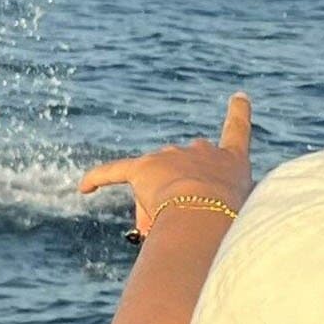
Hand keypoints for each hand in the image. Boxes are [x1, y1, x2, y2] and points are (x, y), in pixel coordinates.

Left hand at [79, 92, 254, 238]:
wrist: (207, 212)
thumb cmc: (228, 222)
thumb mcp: (233, 215)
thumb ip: (211, 211)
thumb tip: (171, 222)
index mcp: (232, 161)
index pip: (238, 132)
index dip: (239, 113)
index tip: (239, 96)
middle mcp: (202, 151)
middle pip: (187, 170)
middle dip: (184, 195)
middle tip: (192, 223)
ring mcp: (172, 156)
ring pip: (159, 185)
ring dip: (160, 206)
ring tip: (174, 227)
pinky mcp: (144, 167)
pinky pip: (116, 172)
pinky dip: (99, 178)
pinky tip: (84, 188)